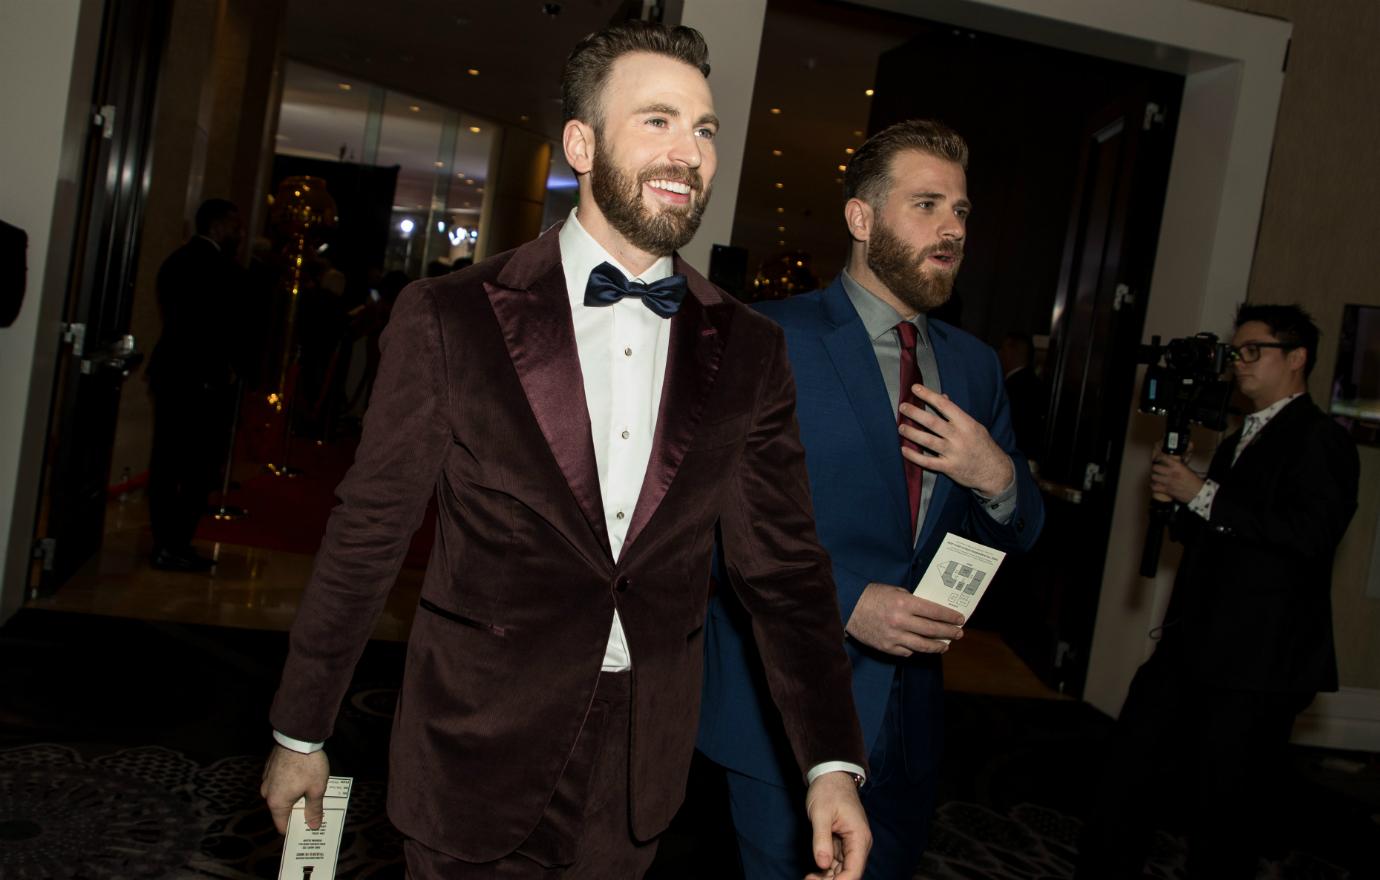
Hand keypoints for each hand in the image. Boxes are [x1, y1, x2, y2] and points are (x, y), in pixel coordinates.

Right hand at [261, 745, 329, 833]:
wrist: (298, 736)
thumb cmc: (308, 765)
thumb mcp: (316, 789)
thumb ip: (314, 809)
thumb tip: (314, 826)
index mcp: (277, 802)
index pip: (282, 826)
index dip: (295, 830)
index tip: (307, 830)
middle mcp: (267, 793)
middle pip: (282, 810)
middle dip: (298, 812)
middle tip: (314, 813)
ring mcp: (267, 779)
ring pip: (281, 795)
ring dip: (295, 797)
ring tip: (312, 796)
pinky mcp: (270, 768)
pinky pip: (280, 783)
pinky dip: (290, 785)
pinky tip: (304, 781)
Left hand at [804, 771, 870, 879]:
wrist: (831, 775)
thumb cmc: (828, 791)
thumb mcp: (821, 814)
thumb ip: (821, 839)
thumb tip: (822, 864)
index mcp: (859, 838)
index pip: (854, 871)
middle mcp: (859, 845)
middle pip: (848, 873)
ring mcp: (851, 845)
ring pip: (842, 871)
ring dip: (827, 878)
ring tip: (808, 878)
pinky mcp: (843, 844)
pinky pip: (837, 863)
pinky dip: (826, 870)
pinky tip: (813, 874)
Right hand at [845, 583, 964, 655]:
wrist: (847, 608)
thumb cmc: (870, 596)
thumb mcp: (894, 590)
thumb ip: (911, 600)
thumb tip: (929, 611)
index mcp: (904, 603)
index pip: (934, 611)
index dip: (950, 616)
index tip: (960, 619)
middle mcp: (901, 621)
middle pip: (932, 630)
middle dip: (949, 632)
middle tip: (959, 633)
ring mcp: (894, 636)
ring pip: (923, 646)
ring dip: (937, 646)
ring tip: (946, 645)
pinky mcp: (886, 647)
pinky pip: (907, 651)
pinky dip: (916, 649)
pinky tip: (921, 647)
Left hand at [899, 384, 1014, 495]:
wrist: (995, 472)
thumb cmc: (982, 446)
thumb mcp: (974, 426)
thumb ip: (957, 414)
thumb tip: (942, 397)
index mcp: (966, 423)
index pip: (944, 406)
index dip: (928, 395)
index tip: (914, 388)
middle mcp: (959, 437)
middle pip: (933, 422)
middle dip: (915, 413)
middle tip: (902, 407)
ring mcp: (953, 453)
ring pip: (928, 441)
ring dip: (912, 433)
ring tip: (901, 427)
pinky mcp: (949, 468)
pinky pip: (928, 462)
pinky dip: (915, 456)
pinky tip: (904, 449)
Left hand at [1149, 445, 1204, 502]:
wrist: (1198, 493)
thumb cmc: (1195, 482)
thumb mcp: (1187, 469)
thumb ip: (1178, 466)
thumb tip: (1171, 464)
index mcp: (1178, 466)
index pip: (1164, 458)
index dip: (1159, 457)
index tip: (1158, 458)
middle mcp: (1172, 473)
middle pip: (1155, 467)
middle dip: (1155, 468)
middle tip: (1156, 468)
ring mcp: (1168, 482)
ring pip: (1153, 476)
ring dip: (1154, 476)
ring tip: (1155, 476)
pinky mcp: (1167, 490)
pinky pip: (1154, 487)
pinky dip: (1153, 486)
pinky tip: (1154, 485)